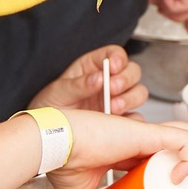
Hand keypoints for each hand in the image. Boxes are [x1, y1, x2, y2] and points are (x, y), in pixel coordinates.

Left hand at [32, 44, 146, 115]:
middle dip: (126, 79)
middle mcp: (108, 81)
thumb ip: (78, 84)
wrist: (49, 134)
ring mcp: (116, 100)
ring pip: (138, 93)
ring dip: (130, 99)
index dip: (118, 57)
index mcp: (93, 66)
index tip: (114, 67)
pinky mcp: (119, 120)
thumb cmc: (51, 106)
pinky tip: (118, 122)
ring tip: (113, 108)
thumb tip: (97, 78)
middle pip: (132, 72)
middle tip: (113, 89)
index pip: (114, 54)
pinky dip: (132, 120)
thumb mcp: (59, 92)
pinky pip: (135, 118)